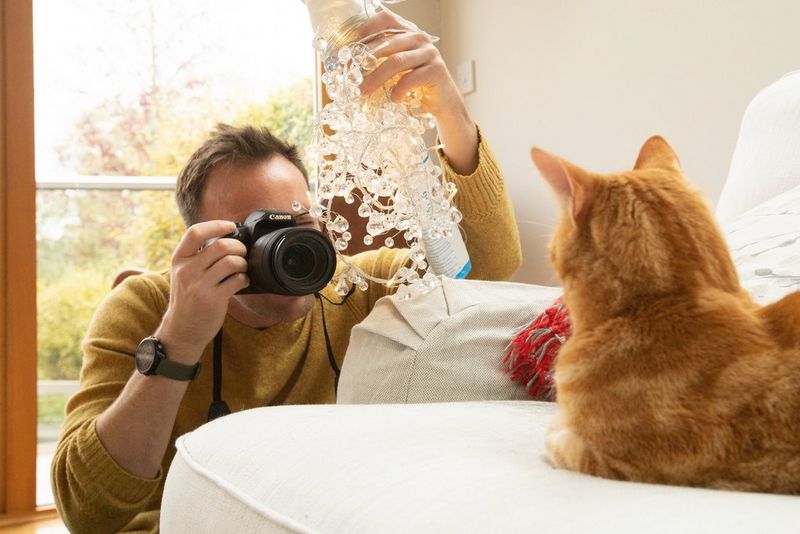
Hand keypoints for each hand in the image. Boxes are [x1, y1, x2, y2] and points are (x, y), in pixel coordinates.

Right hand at [155, 221, 248, 362]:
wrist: (181, 330)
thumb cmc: (187, 299)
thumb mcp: (183, 273)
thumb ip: (198, 256)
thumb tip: (226, 237)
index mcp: (179, 260)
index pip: (195, 232)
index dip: (217, 225)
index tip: (230, 226)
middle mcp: (186, 270)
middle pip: (220, 245)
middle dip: (238, 247)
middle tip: (242, 254)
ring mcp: (199, 285)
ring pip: (231, 261)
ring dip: (243, 263)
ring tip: (242, 269)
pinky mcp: (213, 299)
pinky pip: (237, 279)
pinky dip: (245, 279)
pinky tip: (242, 282)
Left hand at [356, 9, 478, 173]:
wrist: (443, 102)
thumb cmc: (415, 85)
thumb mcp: (396, 69)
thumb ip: (380, 61)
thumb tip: (347, 65)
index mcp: (407, 32)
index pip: (385, 19)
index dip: (366, 29)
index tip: (350, 48)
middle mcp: (419, 38)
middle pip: (386, 43)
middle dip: (365, 59)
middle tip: (350, 76)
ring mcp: (429, 54)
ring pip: (396, 61)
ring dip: (376, 78)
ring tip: (363, 91)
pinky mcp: (436, 71)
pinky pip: (410, 79)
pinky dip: (398, 90)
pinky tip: (394, 98)